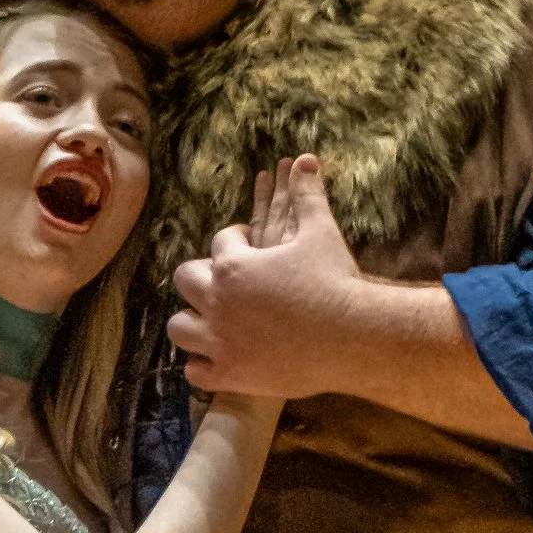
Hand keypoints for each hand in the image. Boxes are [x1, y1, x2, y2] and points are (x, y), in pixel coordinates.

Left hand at [167, 155, 364, 400]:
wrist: (352, 337)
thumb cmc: (337, 281)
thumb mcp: (321, 233)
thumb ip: (308, 197)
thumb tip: (307, 158)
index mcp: (233, 264)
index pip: (220, 244)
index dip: (235, 243)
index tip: (247, 249)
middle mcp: (218, 300)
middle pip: (185, 280)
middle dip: (201, 279)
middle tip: (221, 284)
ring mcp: (219, 339)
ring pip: (179, 327)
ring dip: (192, 322)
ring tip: (209, 322)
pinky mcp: (229, 373)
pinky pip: (195, 371)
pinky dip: (203, 365)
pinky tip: (217, 360)